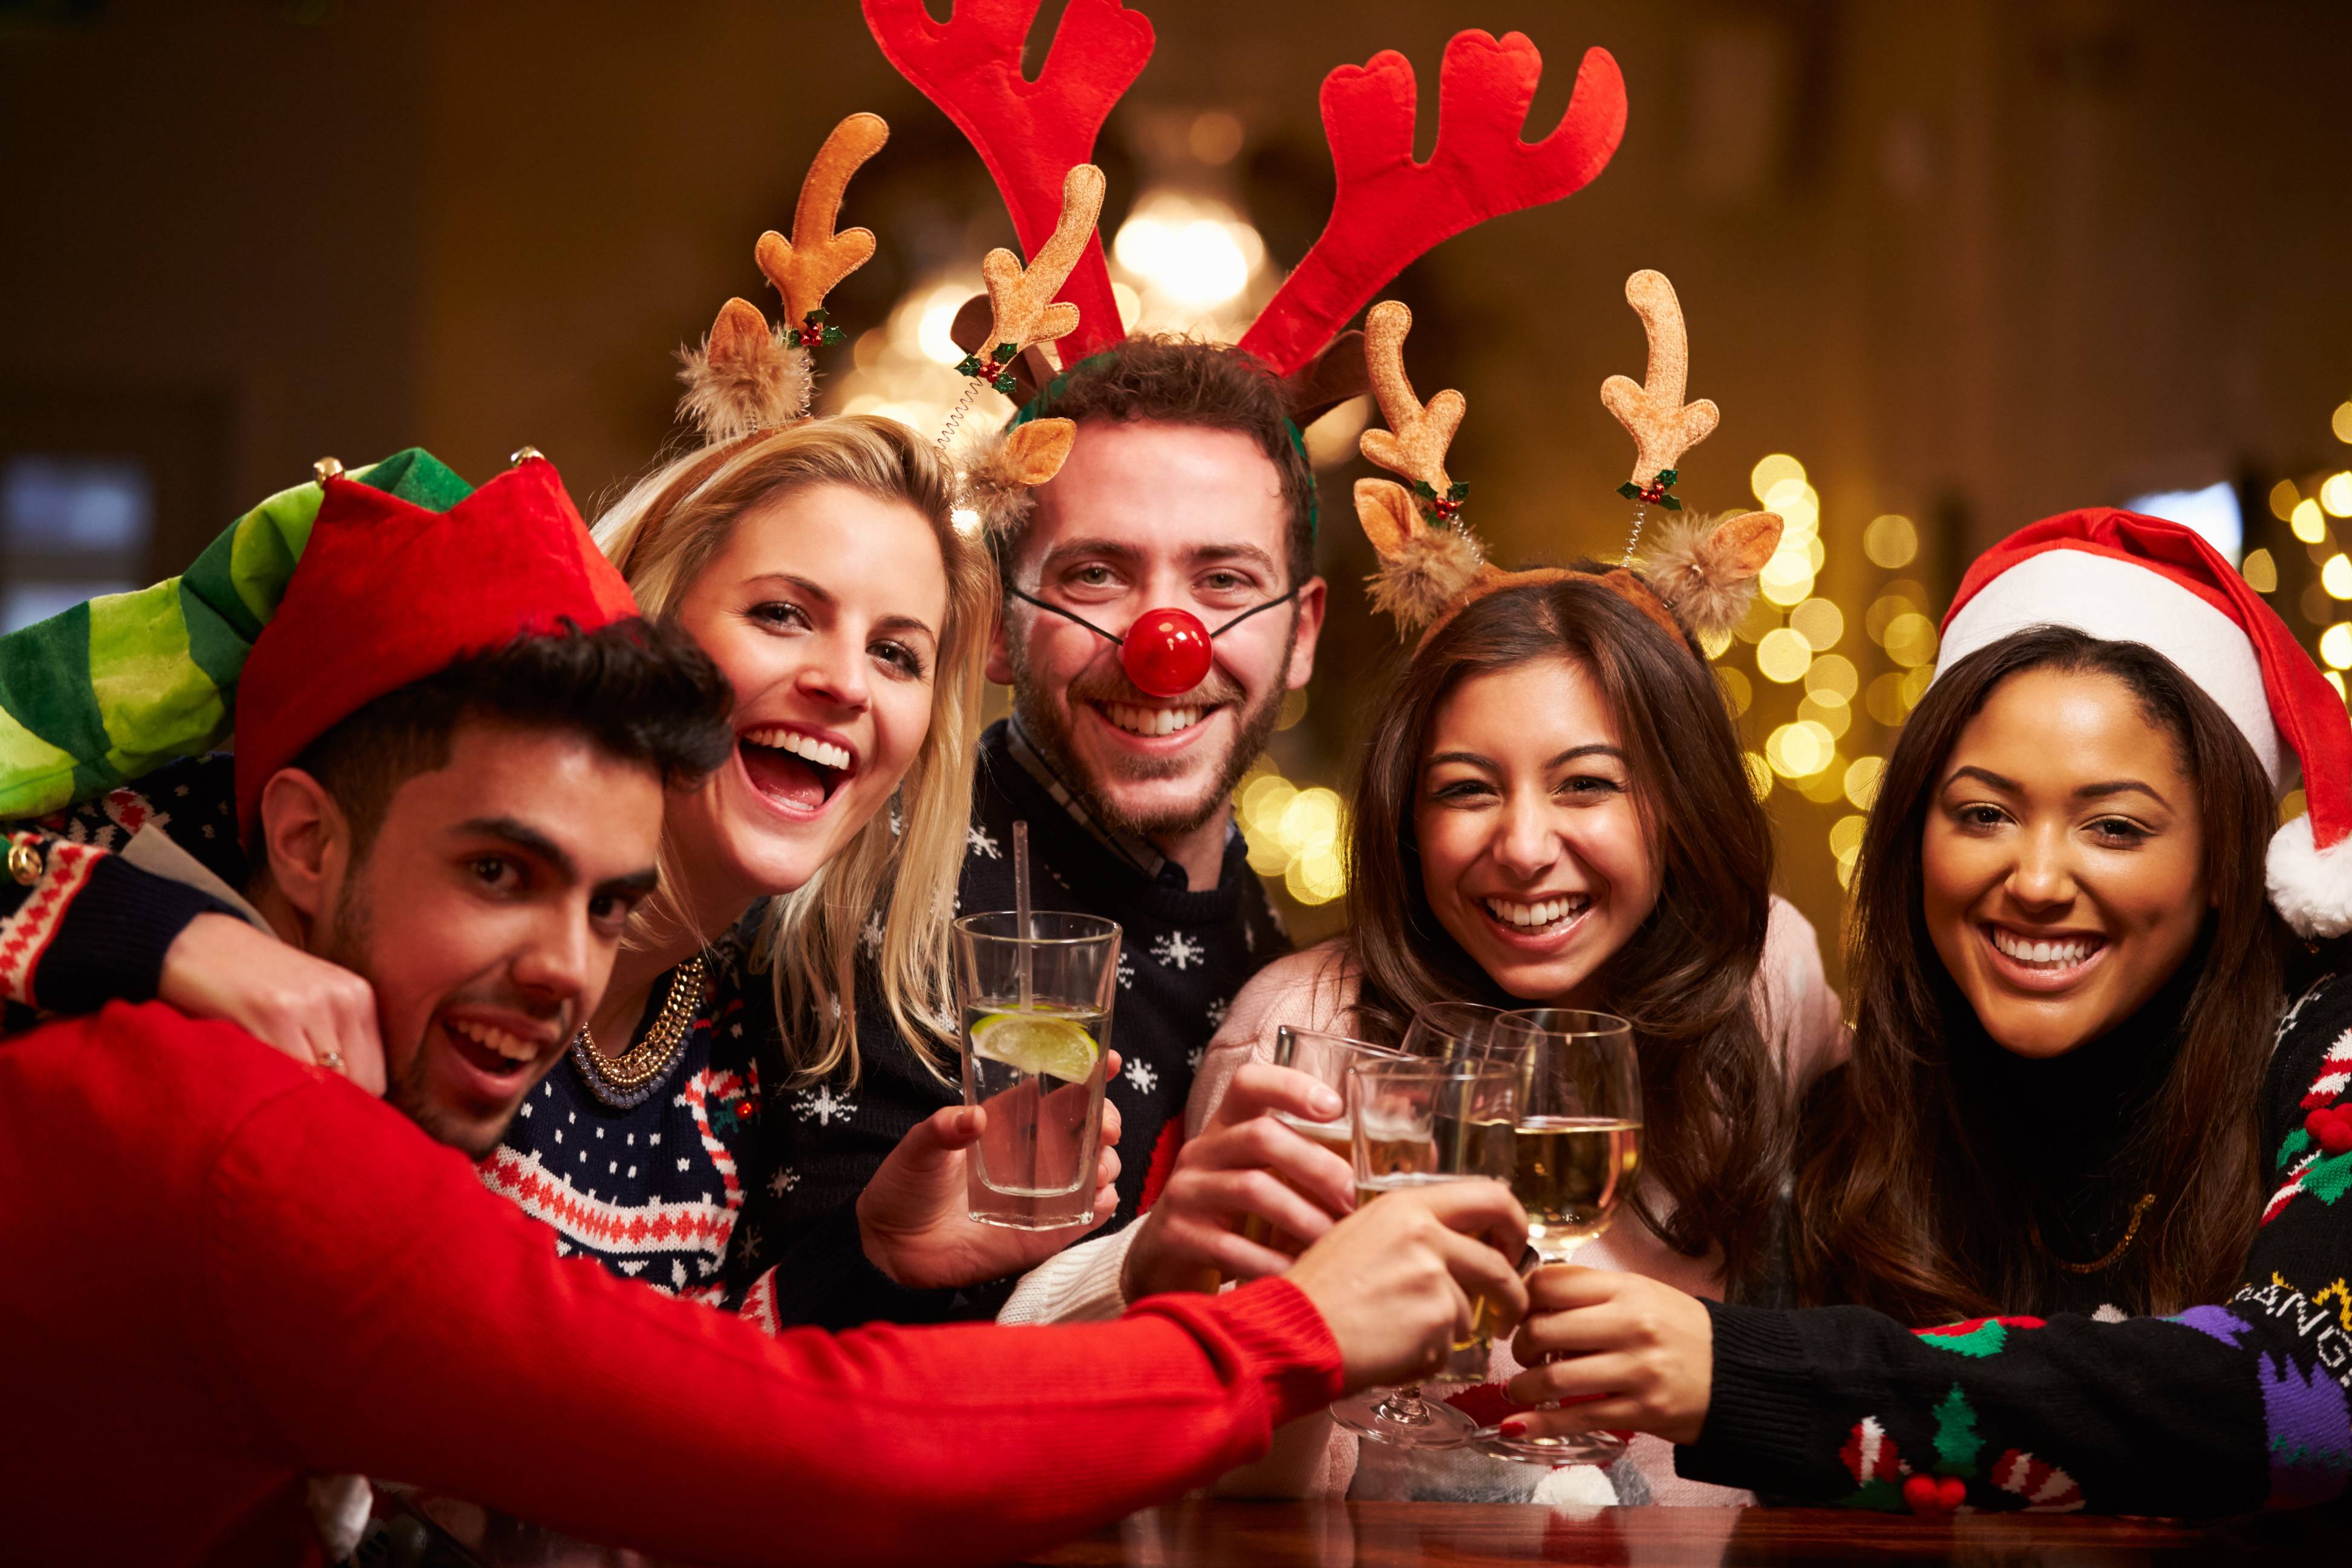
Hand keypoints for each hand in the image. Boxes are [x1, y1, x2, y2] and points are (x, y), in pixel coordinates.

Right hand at [158, 913, 385, 1094]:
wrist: (197, 941)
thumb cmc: (253, 981)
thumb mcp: (309, 1001)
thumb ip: (332, 1040)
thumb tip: (346, 1108)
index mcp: (358, 997)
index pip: (374, 1078)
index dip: (348, 1105)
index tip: (320, 1115)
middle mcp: (342, 999)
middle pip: (355, 1085)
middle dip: (327, 1108)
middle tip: (294, 1117)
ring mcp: (308, 1004)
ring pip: (322, 1084)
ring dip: (298, 1102)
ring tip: (273, 1103)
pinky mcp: (270, 1011)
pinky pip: (285, 1072)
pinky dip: (271, 1089)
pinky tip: (254, 1085)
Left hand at [858, 1055, 1123, 1289]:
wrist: (893, 1249)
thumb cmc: (904, 1188)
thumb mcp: (918, 1149)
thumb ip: (942, 1130)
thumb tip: (972, 1118)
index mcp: (1006, 1123)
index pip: (1054, 1090)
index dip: (1086, 1072)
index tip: (1107, 1061)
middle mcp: (1032, 1154)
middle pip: (1087, 1128)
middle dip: (1106, 1120)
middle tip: (1105, 1127)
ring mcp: (1042, 1193)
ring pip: (1095, 1169)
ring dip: (1107, 1163)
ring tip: (1097, 1168)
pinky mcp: (1045, 1231)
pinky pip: (1086, 1216)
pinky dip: (1102, 1205)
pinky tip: (1099, 1198)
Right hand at [1120, 1061, 1356, 1299]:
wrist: (1165, 1263)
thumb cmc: (1233, 1215)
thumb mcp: (1262, 1176)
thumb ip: (1309, 1160)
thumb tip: (1392, 1143)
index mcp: (1227, 1126)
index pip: (1250, 1083)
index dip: (1292, 1086)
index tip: (1335, 1107)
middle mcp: (1203, 1150)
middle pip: (1262, 1136)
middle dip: (1317, 1165)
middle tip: (1354, 1198)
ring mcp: (1185, 1191)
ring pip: (1252, 1189)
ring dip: (1304, 1217)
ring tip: (1336, 1242)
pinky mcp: (1175, 1235)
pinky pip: (1231, 1246)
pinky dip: (1272, 1263)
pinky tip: (1301, 1276)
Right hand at [1284, 1179, 1528, 1392]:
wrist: (1292, 1331)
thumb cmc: (1317, 1290)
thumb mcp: (1362, 1234)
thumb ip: (1413, 1232)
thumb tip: (1462, 1245)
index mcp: (1408, 1205)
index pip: (1492, 1197)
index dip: (1515, 1226)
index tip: (1512, 1250)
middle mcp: (1427, 1234)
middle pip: (1500, 1266)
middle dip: (1512, 1296)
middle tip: (1506, 1312)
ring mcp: (1435, 1277)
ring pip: (1469, 1313)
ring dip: (1444, 1333)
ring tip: (1396, 1336)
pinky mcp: (1436, 1321)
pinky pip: (1448, 1346)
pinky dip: (1426, 1357)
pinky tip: (1388, 1352)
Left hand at [1503, 1266, 1713, 1445]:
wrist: (1739, 1375)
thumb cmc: (1682, 1332)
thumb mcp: (1643, 1295)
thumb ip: (1593, 1294)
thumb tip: (1531, 1303)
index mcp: (1627, 1289)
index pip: (1551, 1283)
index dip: (1521, 1299)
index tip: (1515, 1315)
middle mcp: (1631, 1325)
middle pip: (1544, 1330)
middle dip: (1521, 1347)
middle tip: (1524, 1356)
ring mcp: (1637, 1371)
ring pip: (1554, 1379)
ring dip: (1523, 1388)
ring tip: (1520, 1390)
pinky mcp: (1642, 1412)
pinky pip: (1577, 1419)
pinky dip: (1539, 1425)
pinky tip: (1517, 1426)